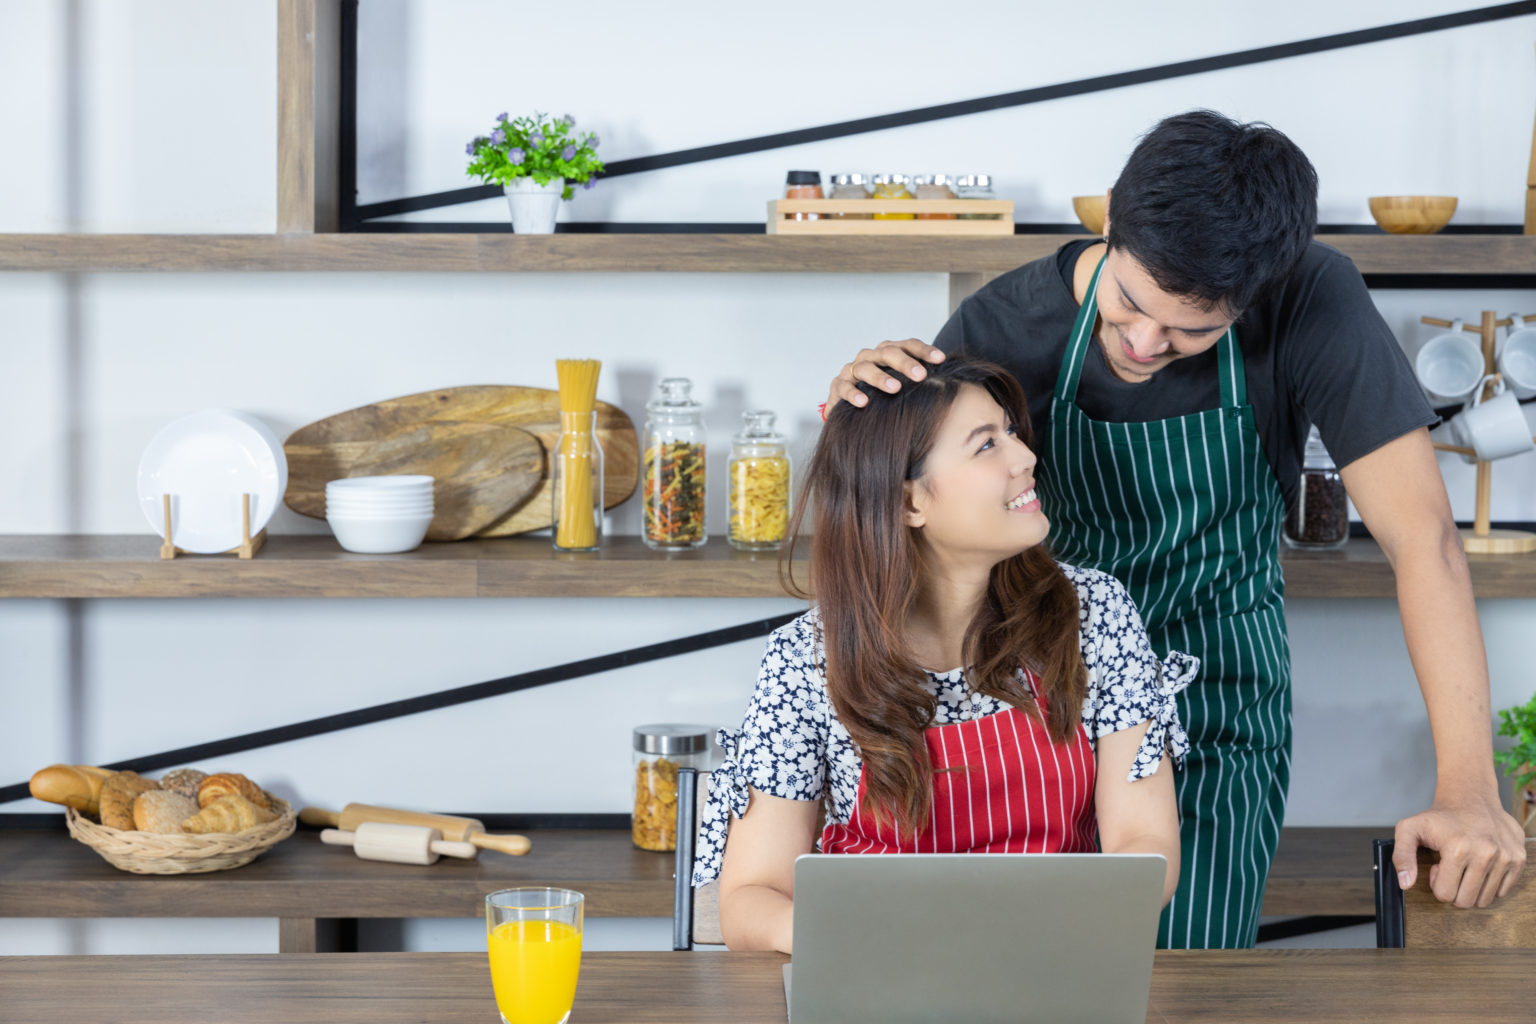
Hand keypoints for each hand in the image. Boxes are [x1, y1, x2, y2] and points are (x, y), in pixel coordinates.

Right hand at [827, 339, 945, 410]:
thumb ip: (920, 382)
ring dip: (881, 377)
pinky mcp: (838, 386)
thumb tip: (952, 384)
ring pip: (865, 367)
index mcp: (889, 353)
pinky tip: (864, 402)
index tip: (941, 359)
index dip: (924, 350)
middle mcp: (871, 357)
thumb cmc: (883, 396)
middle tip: (920, 375)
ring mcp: (852, 370)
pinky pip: (844, 387)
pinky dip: (853, 393)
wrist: (852, 410)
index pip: (908, 345)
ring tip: (895, 389)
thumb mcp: (903, 386)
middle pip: (888, 352)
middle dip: (905, 363)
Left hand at [1392, 791, 1526, 907]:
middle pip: (1466, 901)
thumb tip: (1406, 884)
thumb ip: (1401, 856)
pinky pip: (1502, 891)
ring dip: (1471, 887)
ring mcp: (1505, 857)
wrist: (1470, 798)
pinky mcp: (1518, 859)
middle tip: (1451, 867)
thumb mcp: (1409, 829)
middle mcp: (1486, 853)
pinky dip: (1489, 884)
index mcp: (1458, 849)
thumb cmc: (1439, 817)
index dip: (1437, 883)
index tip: (1437, 865)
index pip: (1445, 895)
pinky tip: (1480, 864)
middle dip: (1454, 889)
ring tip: (1465, 865)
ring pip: (1485, 900)